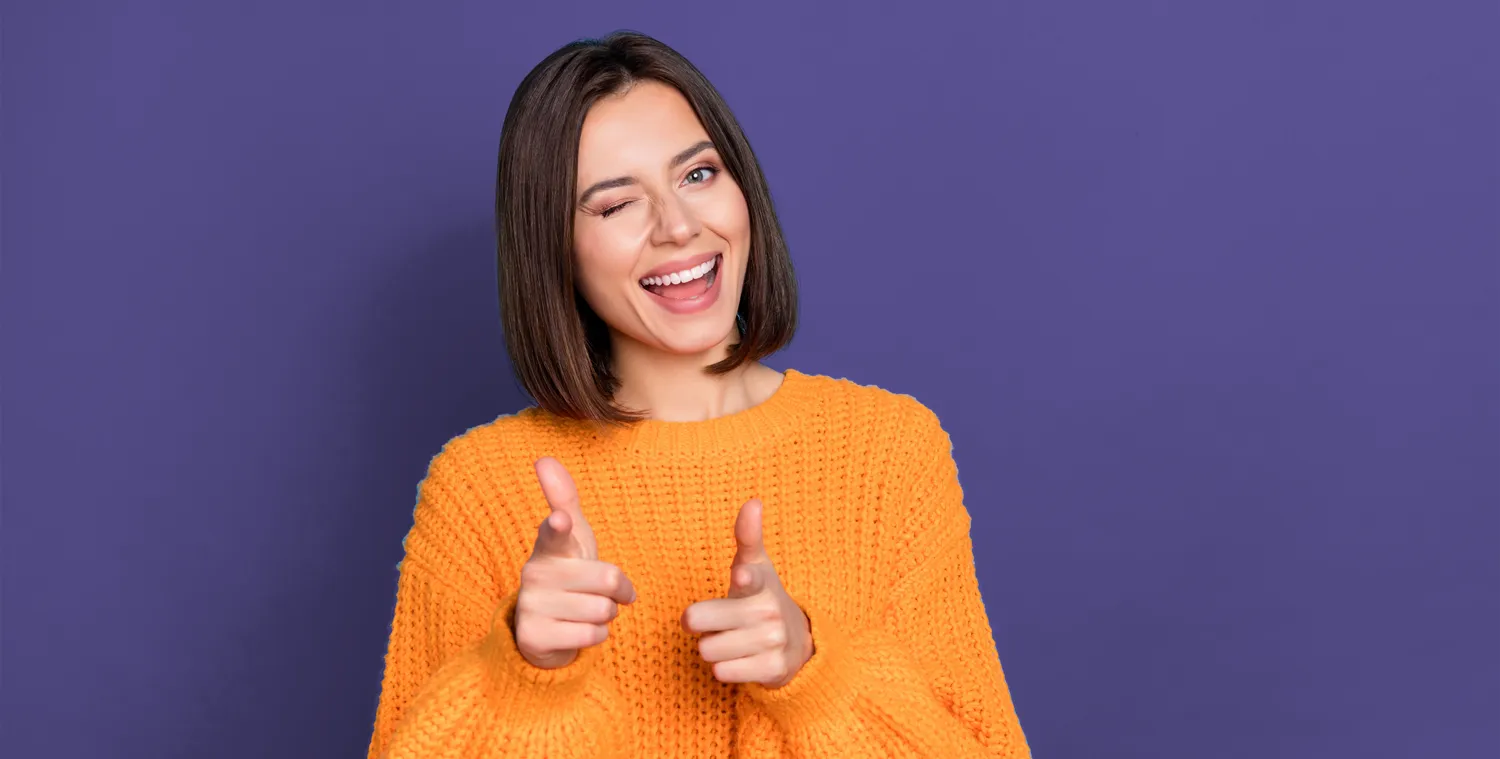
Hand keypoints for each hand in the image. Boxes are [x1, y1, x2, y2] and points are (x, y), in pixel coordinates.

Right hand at [509, 457, 635, 668]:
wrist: (545, 629)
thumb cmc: (567, 573)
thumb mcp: (572, 536)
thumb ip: (563, 499)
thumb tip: (543, 458)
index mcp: (549, 545)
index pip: (555, 532)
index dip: (560, 526)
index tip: (561, 521)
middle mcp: (535, 572)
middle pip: (609, 578)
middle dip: (617, 592)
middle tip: (599, 592)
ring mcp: (532, 605)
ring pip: (603, 610)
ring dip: (606, 616)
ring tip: (586, 611)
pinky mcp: (534, 637)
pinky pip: (592, 636)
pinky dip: (595, 637)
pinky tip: (577, 631)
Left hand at [682, 499, 812, 688]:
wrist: (798, 642)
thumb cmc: (762, 598)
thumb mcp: (756, 567)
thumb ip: (748, 537)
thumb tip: (753, 502)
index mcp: (760, 583)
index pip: (749, 578)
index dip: (744, 578)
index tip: (742, 577)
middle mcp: (768, 612)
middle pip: (698, 621)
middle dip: (700, 625)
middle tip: (716, 621)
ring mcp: (772, 642)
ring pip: (707, 651)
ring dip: (712, 648)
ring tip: (732, 640)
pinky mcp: (772, 670)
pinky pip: (722, 673)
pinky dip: (724, 669)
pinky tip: (741, 659)